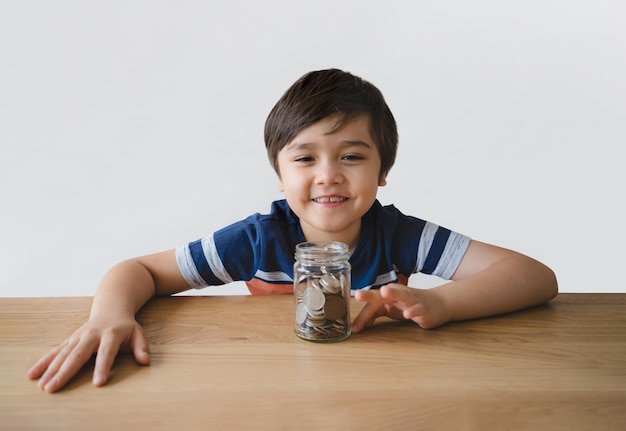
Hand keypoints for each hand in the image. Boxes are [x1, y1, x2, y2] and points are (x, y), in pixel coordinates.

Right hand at [27, 316, 149, 392]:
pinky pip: (55, 352)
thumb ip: (141, 347)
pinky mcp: (70, 340)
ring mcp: (78, 337)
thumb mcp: (138, 332)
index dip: (103, 367)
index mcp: (111, 334)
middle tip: (54, 388)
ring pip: (63, 354)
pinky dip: (43, 363)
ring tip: (42, 386)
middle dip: (65, 372)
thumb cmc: (126, 325)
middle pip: (77, 355)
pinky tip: (32, 374)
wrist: (111, 307)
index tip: (98, 383)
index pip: (107, 353)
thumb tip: (145, 360)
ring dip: (51, 370)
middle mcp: (91, 335)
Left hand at [352, 284, 448, 331]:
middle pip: (383, 294)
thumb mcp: (390, 308)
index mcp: (389, 295)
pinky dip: (413, 311)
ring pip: (402, 295)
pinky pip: (418, 309)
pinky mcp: (424, 310)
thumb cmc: (410, 305)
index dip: (363, 316)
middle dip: (370, 295)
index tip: (354, 328)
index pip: (372, 305)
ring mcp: (412, 300)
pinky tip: (408, 314)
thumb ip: (375, 313)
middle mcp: (399, 294)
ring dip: (393, 293)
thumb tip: (358, 325)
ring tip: (384, 292)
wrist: (439, 303)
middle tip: (358, 295)